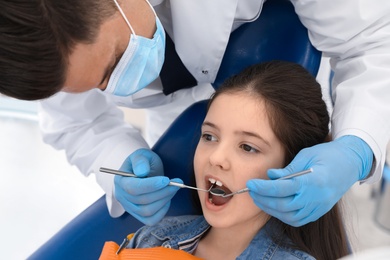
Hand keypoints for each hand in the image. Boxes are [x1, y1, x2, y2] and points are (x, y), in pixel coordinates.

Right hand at [114, 148, 180, 225]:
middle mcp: (122, 197)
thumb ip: (140, 161)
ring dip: (164, 200)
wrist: (144, 171)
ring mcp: (130, 208)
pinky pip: (151, 220)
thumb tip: (142, 172)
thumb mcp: (141, 155)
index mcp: (120, 181)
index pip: (133, 188)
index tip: (166, 180)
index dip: (151, 185)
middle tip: (177, 182)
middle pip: (142, 200)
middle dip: (163, 192)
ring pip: (147, 211)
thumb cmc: (143, 162)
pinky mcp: (139, 215)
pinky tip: (167, 199)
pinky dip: (162, 211)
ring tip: (173, 188)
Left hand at [247, 135, 372, 226]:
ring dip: (271, 209)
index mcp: (314, 182)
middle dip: (263, 199)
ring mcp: (319, 207)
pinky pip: (297, 219)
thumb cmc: (328, 155)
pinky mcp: (319, 212)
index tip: (251, 183)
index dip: (264, 188)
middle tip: (250, 190)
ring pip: (289, 216)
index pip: (283, 189)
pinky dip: (282, 215)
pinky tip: (273, 206)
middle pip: (283, 205)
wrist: (350, 163)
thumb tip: (269, 176)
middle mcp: (316, 198)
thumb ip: (288, 169)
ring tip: (259, 198)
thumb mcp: (306, 155)